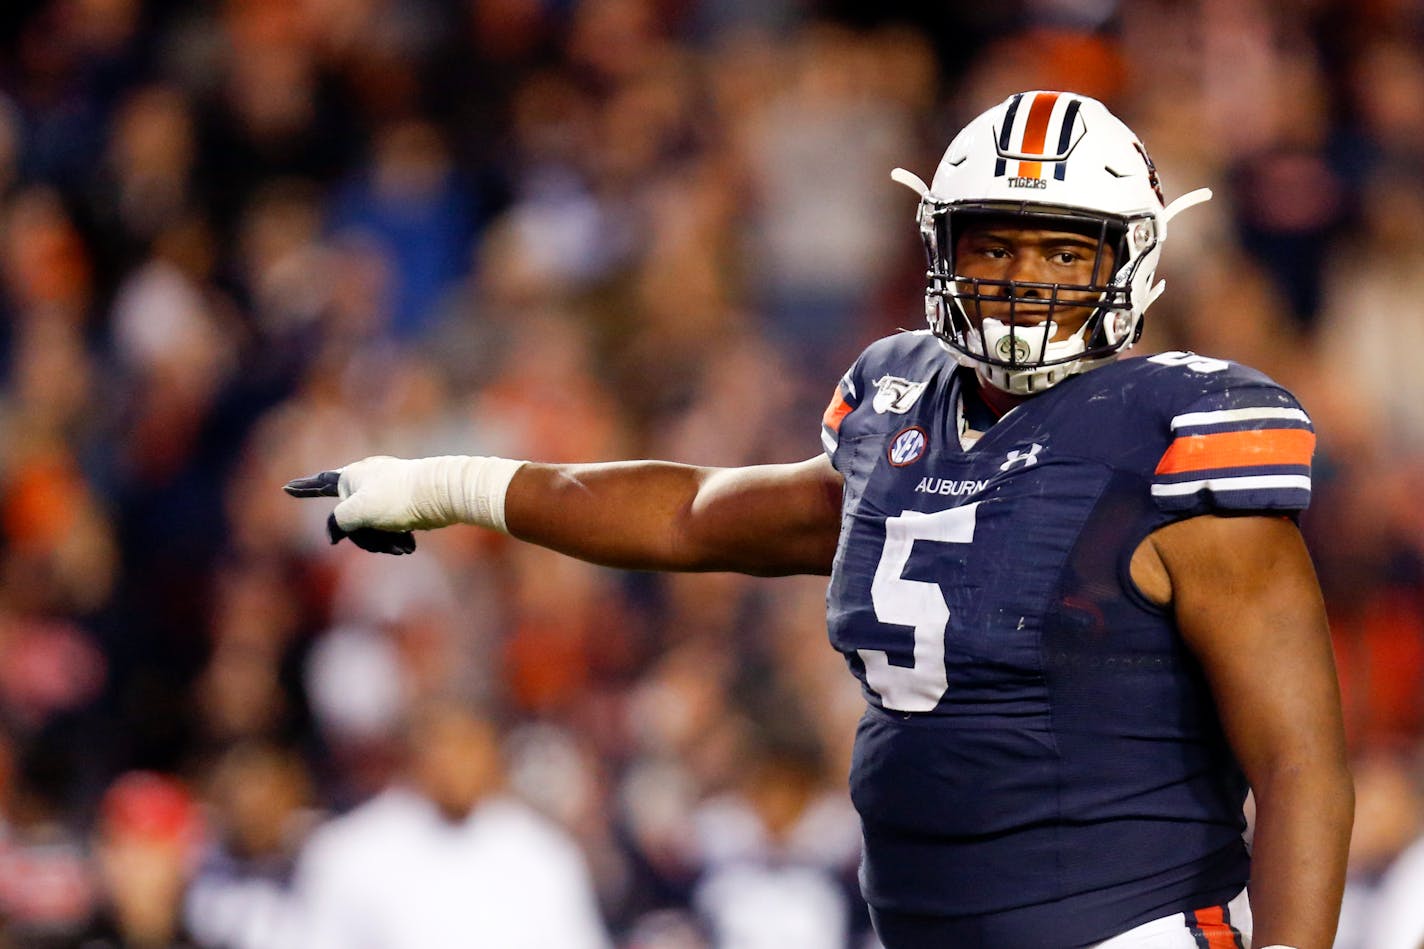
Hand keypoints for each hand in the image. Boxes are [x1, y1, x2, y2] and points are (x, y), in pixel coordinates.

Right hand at [283, 469, 416, 554]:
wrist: (439, 494)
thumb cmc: (396, 498)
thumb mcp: (356, 513)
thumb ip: (337, 523)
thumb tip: (335, 535)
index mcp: (350, 476)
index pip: (320, 485)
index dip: (303, 489)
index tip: (287, 489)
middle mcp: (365, 481)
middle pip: (351, 520)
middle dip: (367, 539)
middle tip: (389, 547)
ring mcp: (384, 492)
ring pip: (373, 527)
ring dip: (385, 542)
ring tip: (404, 548)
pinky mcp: (402, 504)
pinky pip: (390, 527)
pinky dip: (397, 537)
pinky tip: (409, 546)